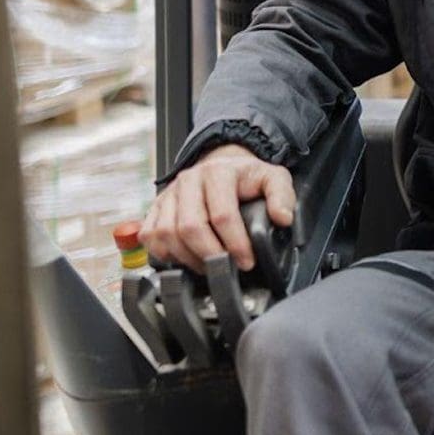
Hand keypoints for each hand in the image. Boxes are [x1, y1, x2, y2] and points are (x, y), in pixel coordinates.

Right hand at [140, 144, 295, 272]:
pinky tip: (185, 259)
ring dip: (188, 258)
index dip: (235, 244)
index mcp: (217, 173)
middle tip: (227, 269)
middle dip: (210, 255)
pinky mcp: (156, 207)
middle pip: (190, 227)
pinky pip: (150, 236)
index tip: (247, 262)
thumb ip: (282, 195)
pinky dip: (164, 253)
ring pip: (166, 234)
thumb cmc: (247, 177)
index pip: (221, 215)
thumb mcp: (273, 178)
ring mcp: (169, 194)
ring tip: (209, 266)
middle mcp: (188, 181)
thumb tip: (282, 218)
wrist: (222, 165)